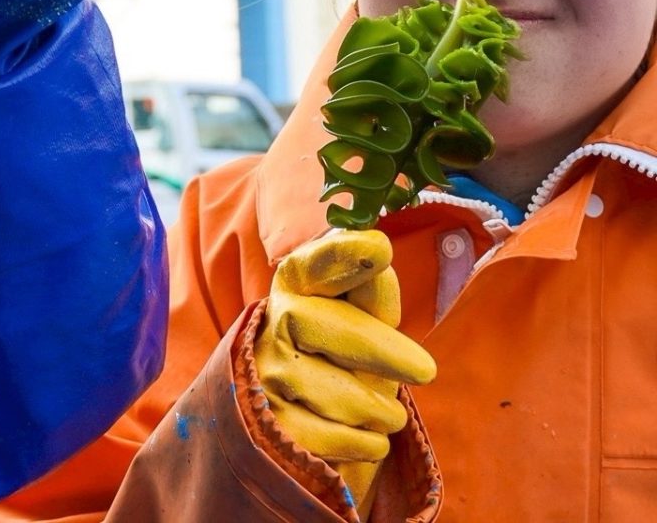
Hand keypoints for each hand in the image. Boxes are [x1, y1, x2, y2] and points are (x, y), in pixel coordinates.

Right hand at [254, 230, 434, 514]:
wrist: (307, 418)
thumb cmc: (344, 353)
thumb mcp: (363, 321)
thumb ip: (373, 294)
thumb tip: (379, 256)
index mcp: (297, 284)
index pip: (315, 264)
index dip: (344, 255)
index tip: (380, 248)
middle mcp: (273, 323)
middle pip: (325, 325)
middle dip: (379, 349)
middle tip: (425, 370)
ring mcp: (266, 374)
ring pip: (335, 393)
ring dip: (376, 409)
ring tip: (386, 412)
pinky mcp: (271, 426)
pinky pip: (333, 439)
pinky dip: (363, 443)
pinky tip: (362, 436)